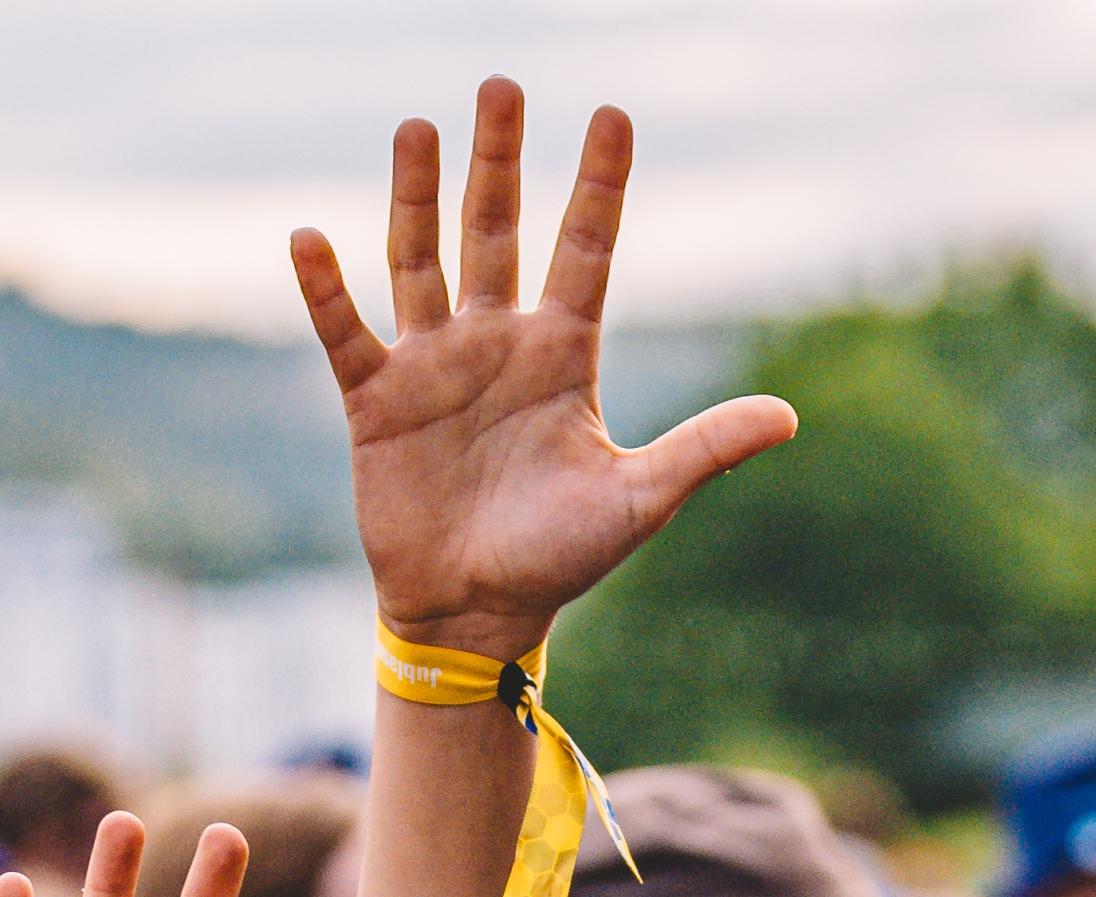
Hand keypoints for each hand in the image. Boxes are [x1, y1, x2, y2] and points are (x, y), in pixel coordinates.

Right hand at [291, 81, 797, 660]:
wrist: (478, 612)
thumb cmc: (561, 558)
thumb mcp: (641, 500)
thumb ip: (705, 449)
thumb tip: (788, 418)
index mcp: (563, 356)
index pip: (585, 251)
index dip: (599, 186)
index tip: (614, 114)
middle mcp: (497, 343)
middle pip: (497, 232)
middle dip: (499, 163)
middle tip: (503, 86)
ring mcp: (433, 364)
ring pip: (422, 259)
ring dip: (417, 196)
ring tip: (418, 128)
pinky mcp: (377, 399)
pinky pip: (345, 332)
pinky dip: (326, 288)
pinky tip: (307, 235)